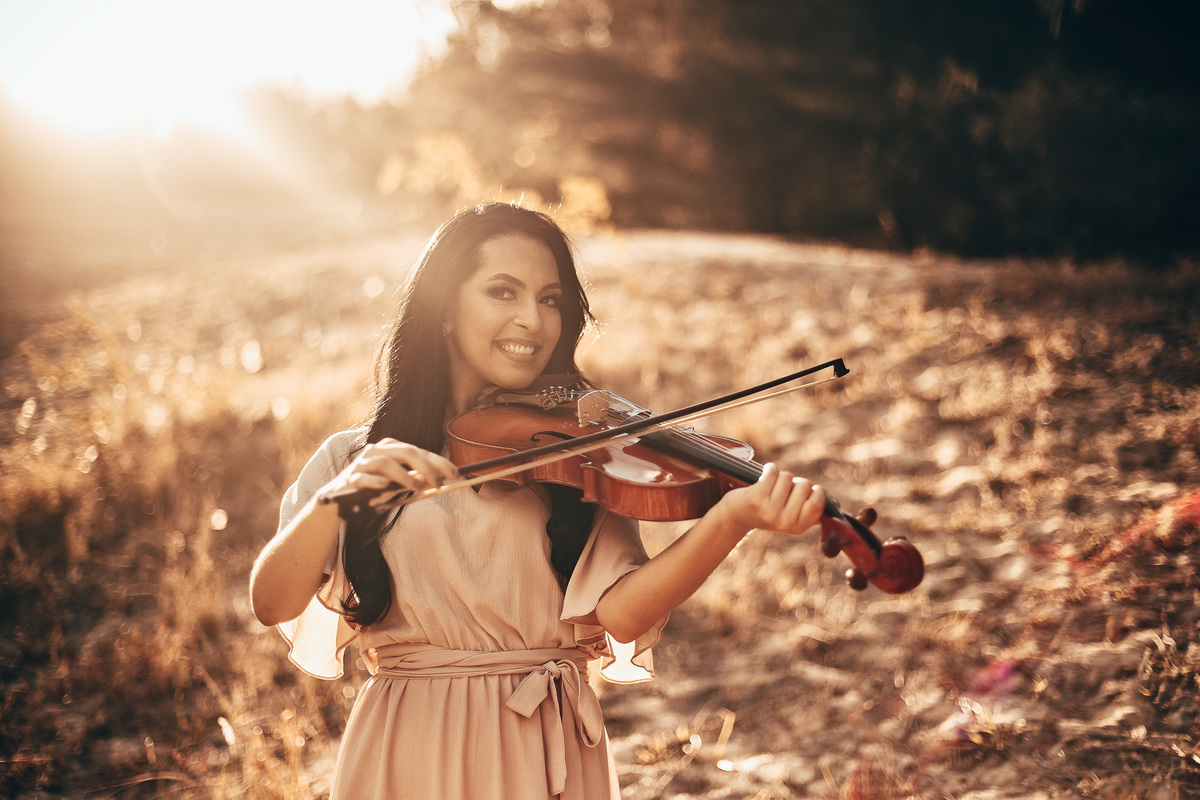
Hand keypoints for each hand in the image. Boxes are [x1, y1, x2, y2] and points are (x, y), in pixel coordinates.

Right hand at [321, 438, 458, 504]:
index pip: (419, 451)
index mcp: (390, 449)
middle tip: (441, 484)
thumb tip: (441, 479)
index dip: (439, 462)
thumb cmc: (373, 490)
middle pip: (406, 452)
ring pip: (386, 463)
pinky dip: (375, 481)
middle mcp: (376, 451)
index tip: (456, 474)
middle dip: (427, 467)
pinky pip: (363, 477)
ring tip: (420, 489)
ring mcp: (362, 463)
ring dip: (405, 476)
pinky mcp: (350, 478)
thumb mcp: (397, 483)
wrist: (339, 501)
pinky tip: (385, 487)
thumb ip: (415, 479)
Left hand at [712, 462, 825, 535]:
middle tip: (780, 491)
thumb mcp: (791, 515)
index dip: (814, 490)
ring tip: (769, 487)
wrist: (737, 515)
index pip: (818, 502)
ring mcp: (771, 511)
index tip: (803, 491)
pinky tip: (764, 476)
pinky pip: (773, 472)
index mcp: (798, 527)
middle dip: (795, 483)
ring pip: (788, 477)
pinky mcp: (757, 498)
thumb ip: (811, 511)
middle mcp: (786, 522)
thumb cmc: (768, 510)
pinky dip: (770, 469)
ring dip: (779, 476)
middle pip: (805, 484)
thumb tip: (836, 506)